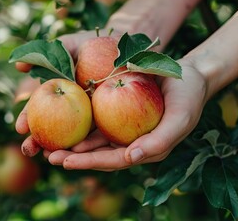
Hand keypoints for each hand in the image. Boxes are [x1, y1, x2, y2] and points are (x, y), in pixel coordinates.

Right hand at [15, 29, 122, 155]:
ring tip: (50, 158)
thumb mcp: (69, 46)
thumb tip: (17, 66)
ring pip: (72, 138)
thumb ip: (44, 55)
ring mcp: (90, 118)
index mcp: (59, 93)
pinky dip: (87, 147)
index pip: (39, 108)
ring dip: (59, 150)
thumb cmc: (95, 43)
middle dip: (38, 141)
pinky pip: (98, 137)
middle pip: (52, 128)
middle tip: (28, 150)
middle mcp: (72, 109)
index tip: (20, 128)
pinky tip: (79, 155)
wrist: (127, 46)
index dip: (27, 118)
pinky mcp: (110, 123)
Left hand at [17, 59, 208, 170]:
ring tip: (47, 143)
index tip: (66, 162)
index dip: (90, 163)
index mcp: (144, 150)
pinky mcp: (118, 111)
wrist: (190, 74)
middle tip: (49, 156)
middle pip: (98, 153)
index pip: (113, 160)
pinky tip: (62, 119)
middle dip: (74, 157)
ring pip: (94, 138)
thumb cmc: (188, 97)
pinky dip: (80, 121)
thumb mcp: (179, 119)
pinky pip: (97, 118)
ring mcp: (123, 126)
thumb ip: (159, 141)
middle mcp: (130, 141)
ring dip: (72, 141)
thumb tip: (130, 159)